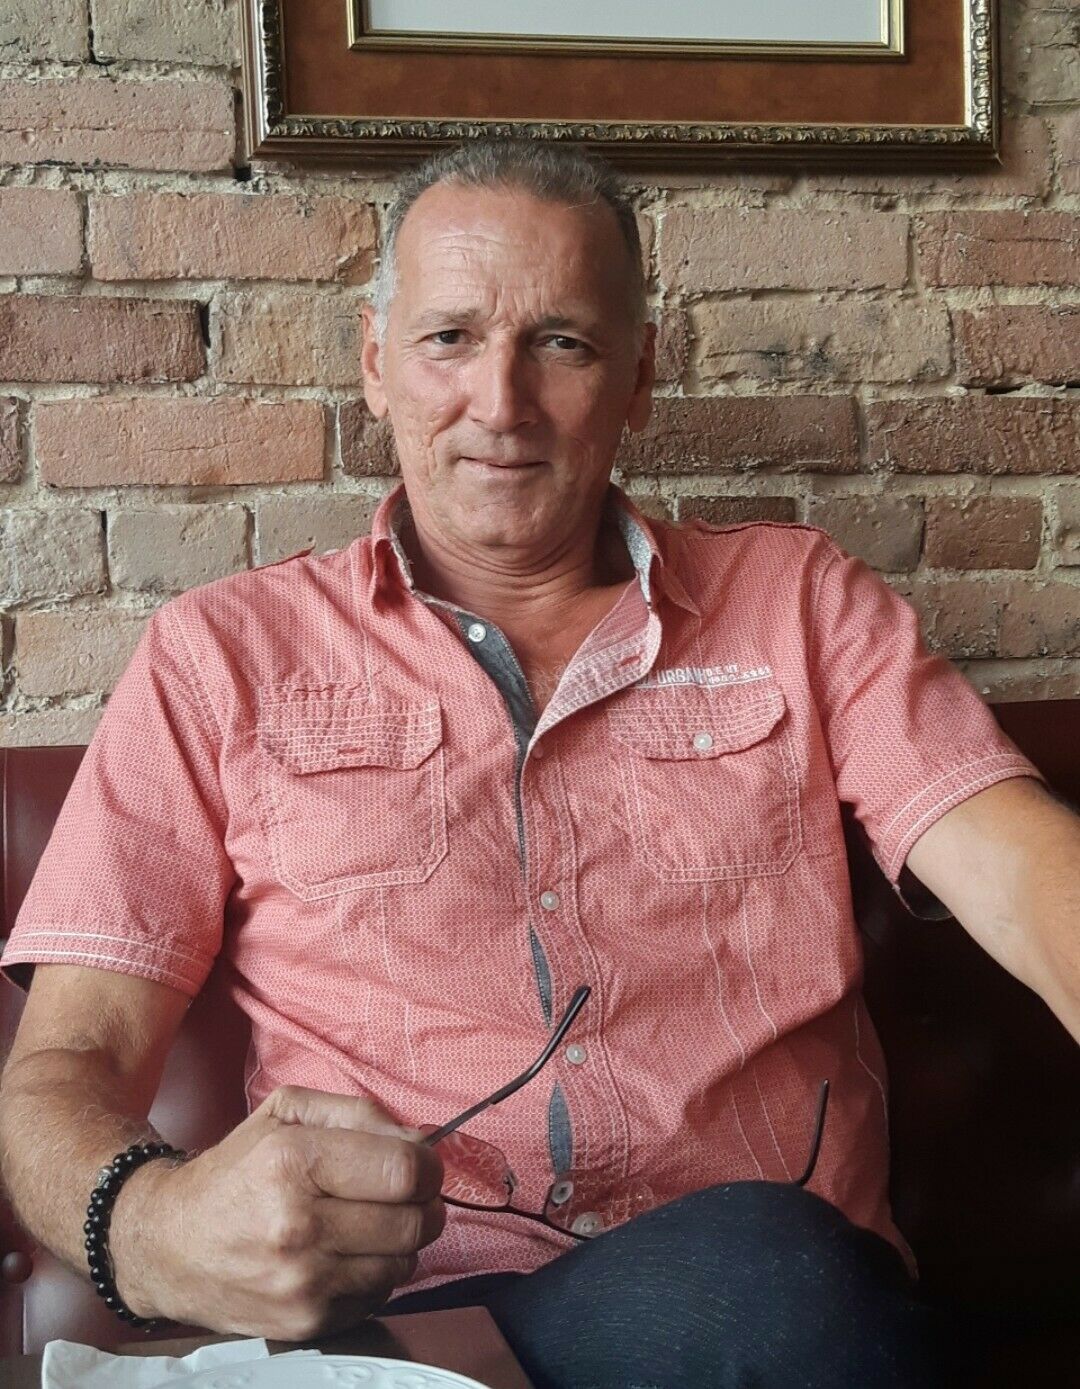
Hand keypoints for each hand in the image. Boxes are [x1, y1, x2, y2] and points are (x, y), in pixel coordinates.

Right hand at [109, 1086, 444, 1338]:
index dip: (426, 1165)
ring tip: (370, 1222)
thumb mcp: (286, 1113)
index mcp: (293, 1162)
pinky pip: (378, 1296)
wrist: (168, 1244)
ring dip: (400, 1242)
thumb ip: (360, 1114)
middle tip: (405, 1194)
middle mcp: (297, 1226)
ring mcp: (302, 1282)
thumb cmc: (234, 1172)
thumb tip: (420, 1139)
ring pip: (404, 1264)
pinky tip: (345, 1254)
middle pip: (413, 1222)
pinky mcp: (305, 1322)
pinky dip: (374, 1274)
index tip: (420, 1163)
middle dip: (422, 1203)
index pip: (403, 1171)